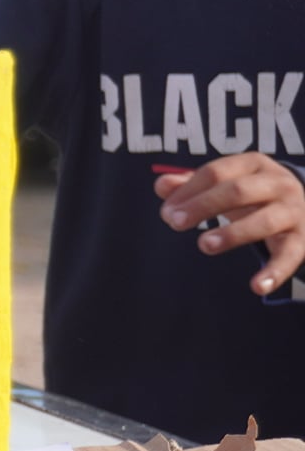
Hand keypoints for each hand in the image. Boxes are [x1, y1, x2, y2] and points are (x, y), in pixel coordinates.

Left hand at [157, 154, 304, 296]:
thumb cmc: (253, 195)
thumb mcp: (225, 185)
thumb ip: (191, 185)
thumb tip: (161, 185)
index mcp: (253, 164)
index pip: (216, 172)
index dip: (188, 192)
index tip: (167, 211)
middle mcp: (278, 183)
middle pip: (237, 191)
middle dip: (204, 206)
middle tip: (175, 223)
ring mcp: (294, 211)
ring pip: (264, 221)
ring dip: (232, 233)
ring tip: (204, 245)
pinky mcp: (303, 239)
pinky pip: (289, 256)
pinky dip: (274, 272)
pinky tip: (256, 286)